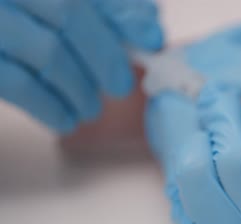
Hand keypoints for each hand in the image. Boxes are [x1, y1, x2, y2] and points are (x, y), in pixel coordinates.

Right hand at [0, 0, 162, 132]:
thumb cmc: (33, 28)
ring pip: (47, 51)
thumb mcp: (69, 13)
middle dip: (105, 55)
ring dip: (80, 88)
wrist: (0, 43)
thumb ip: (110, 13)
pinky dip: (48, 106)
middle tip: (121, 87)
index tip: (152, 41)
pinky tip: (65, 120)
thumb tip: (150, 33)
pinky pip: (17, 83)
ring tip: (91, 109)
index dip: (124, 14)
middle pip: (69, 13)